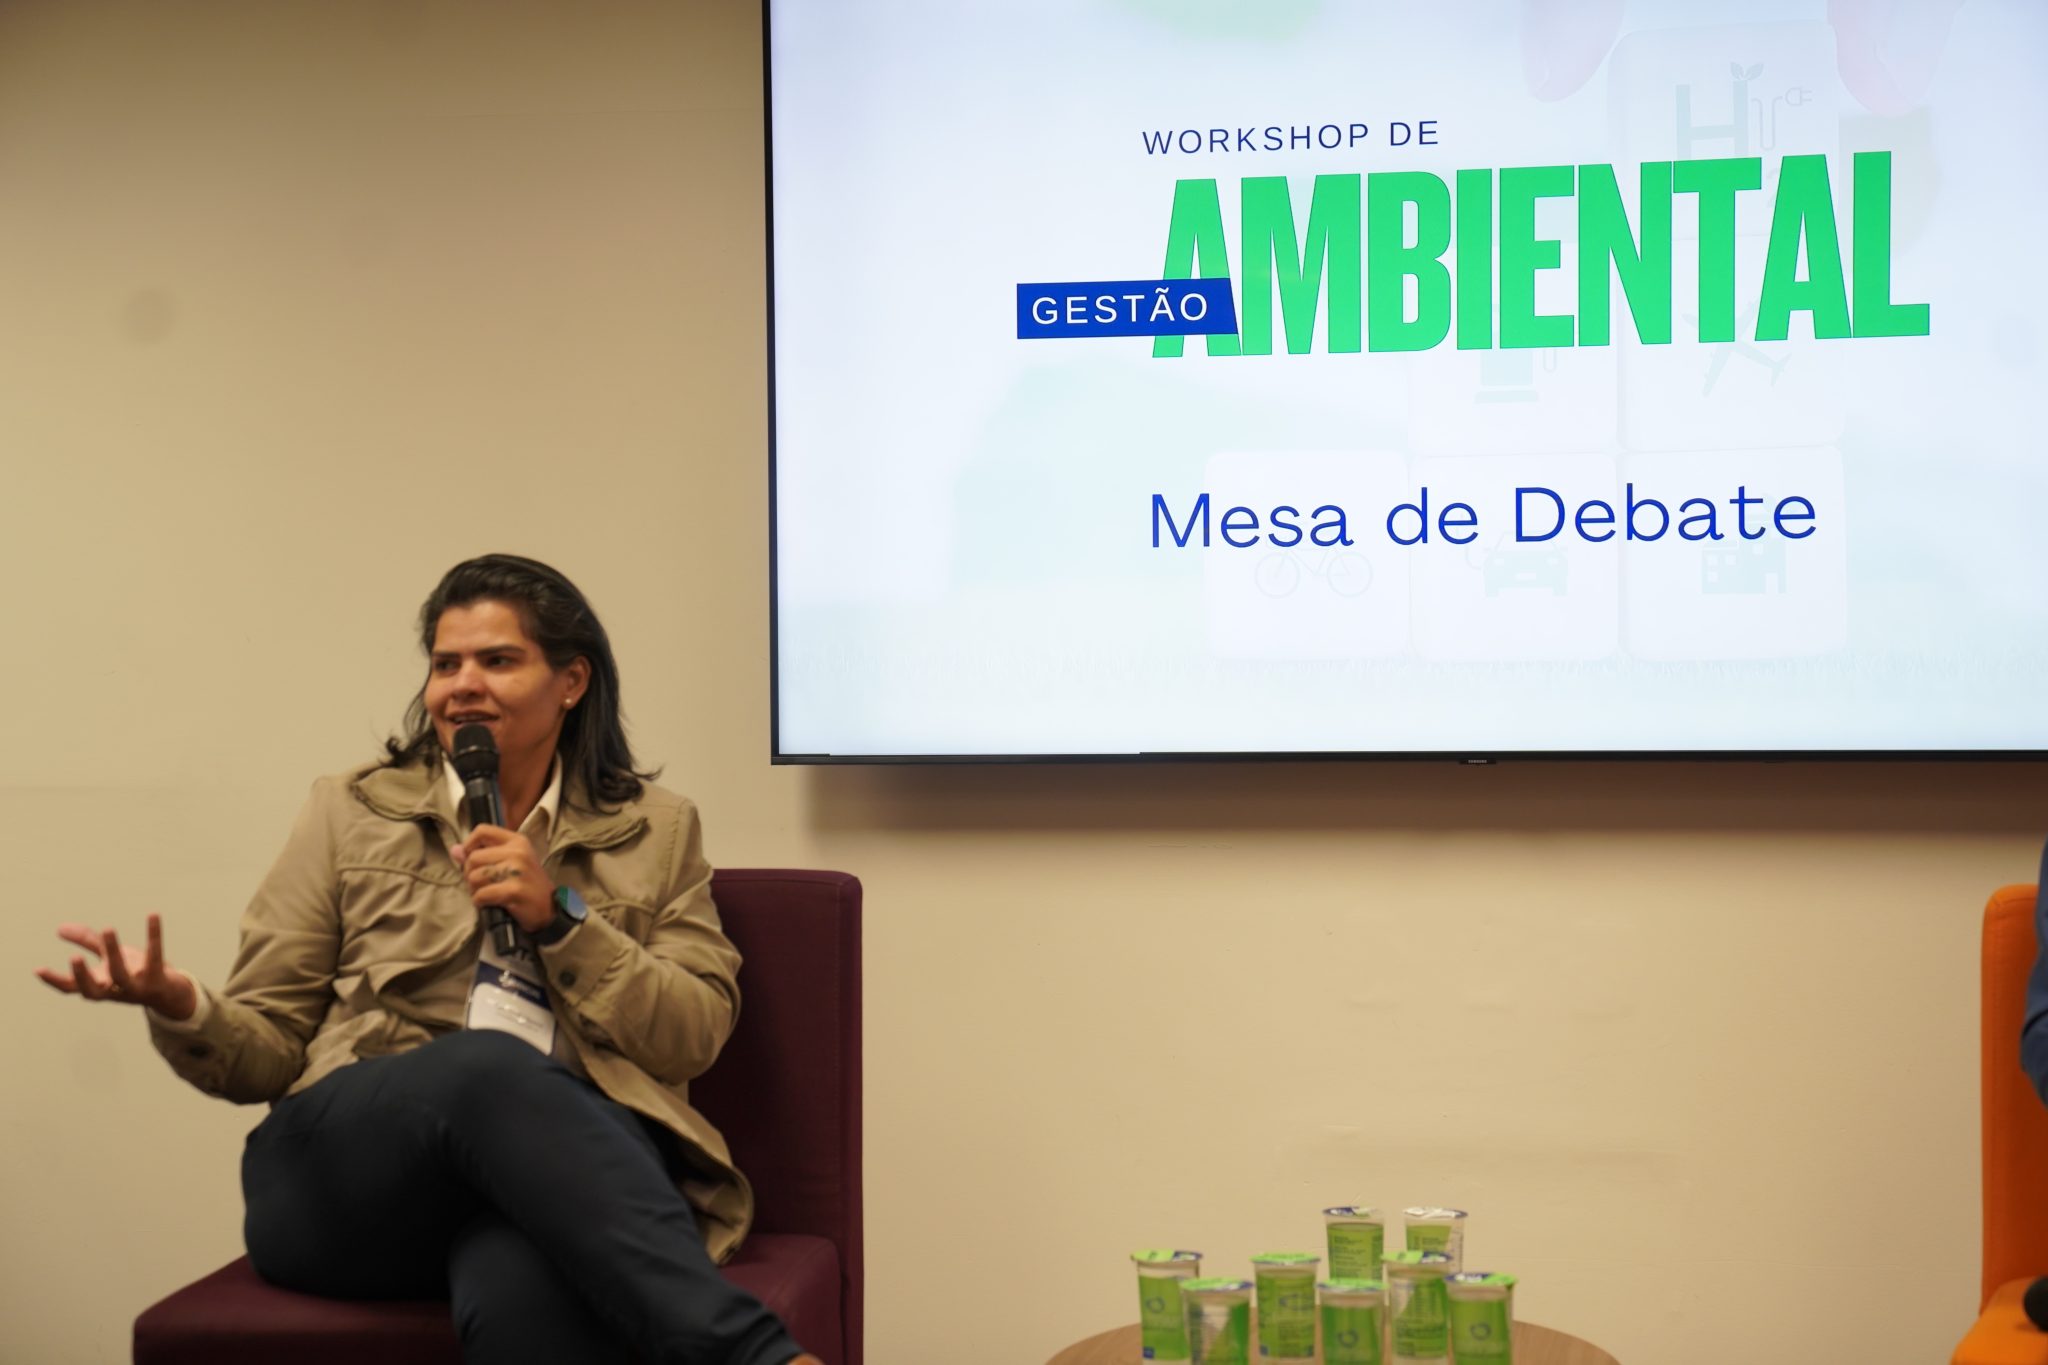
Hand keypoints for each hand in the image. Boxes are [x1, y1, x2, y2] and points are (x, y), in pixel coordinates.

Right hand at [35, 915, 197, 1018]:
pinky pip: (155, 956)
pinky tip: (153, 914)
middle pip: (94, 990)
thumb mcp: (109, 958)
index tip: (38, 969)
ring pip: (122, 974)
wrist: (170, 993)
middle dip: (83, 975)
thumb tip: (60, 928)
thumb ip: (87, 942)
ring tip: (108, 928)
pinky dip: (154, 935)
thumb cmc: (134, 973)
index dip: (55, 981)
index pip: (72, 988)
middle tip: (74, 956)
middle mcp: (115, 990)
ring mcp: (137, 987)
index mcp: (99, 986)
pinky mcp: (159, 978)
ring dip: (114, 952)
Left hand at [453, 825, 555, 933]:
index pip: (482, 831)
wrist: (549, 910)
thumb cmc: (526, 885)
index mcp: (517, 841)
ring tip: (487, 894)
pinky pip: (481, 894)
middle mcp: (518, 852)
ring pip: (474, 877)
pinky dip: (480, 902)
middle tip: (482, 884)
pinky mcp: (514, 890)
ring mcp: (517, 871)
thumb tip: (455, 850)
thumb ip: (482, 855)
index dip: (469, 844)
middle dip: (470, 874)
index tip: (472, 859)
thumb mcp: (509, 863)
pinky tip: (489, 903)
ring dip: (475, 890)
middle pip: (473, 858)